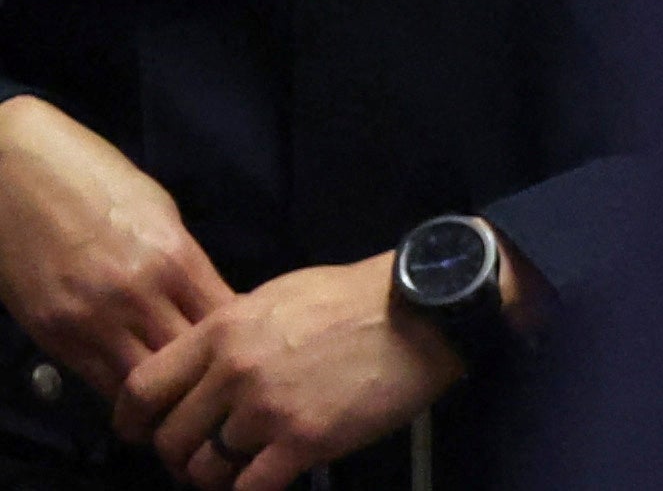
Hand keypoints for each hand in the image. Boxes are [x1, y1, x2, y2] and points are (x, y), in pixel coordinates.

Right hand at [0, 95, 228, 399]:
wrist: (11, 171)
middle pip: (189, 357)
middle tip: (221, 384)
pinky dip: (124, 390)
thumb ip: (183, 260)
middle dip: (209, 374)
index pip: (224, 318)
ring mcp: (91, 319)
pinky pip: (99, 380)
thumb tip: (208, 299)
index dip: (241, 338)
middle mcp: (137, 294)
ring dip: (165, 394)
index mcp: (175, 255)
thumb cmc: (94, 178)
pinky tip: (140, 393)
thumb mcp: (158, 211)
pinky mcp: (52, 335)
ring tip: (182, 401)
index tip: (249, 348)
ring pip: (144, 381)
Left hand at [121, 257, 454, 490]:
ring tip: (237, 468)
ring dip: (215, 476)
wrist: (423, 312)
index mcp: (222, 330)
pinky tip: (267, 477)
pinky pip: (249, 488)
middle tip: (202, 454)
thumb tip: (201, 368)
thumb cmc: (353, 298)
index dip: (134, 420)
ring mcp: (268, 409)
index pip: (142, 388)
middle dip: (180, 455)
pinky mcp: (304, 441)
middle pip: (170, 438)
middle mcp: (234, 372)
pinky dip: (249, 490)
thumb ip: (231, 333)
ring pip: (205, 469)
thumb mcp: (277, 297)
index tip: (142, 432)